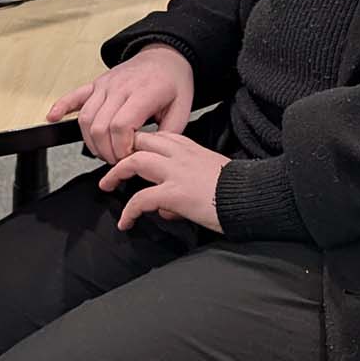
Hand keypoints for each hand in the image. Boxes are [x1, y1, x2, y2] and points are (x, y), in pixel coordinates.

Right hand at [46, 44, 193, 162]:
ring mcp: (105, 84)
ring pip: (85, 118)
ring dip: (90, 141)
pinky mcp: (96, 84)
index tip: (129, 156)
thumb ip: (167, 134)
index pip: (121, 125)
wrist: (165, 56)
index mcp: (143, 92)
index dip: (121, 147)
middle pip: (100, 125)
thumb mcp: (182, 109)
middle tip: (118, 160)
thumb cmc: (173, 83)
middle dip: (106, 150)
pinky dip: (61, 107)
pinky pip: (74, 96)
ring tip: (103, 151)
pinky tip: (52, 118)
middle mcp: (120, 86)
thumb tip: (149, 154)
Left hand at [98, 131, 229, 232]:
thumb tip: (164, 209)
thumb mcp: (210, 178)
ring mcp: (176, 172)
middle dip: (121, 151)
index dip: (139, 145)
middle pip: (141, 142)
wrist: (252, 197)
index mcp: (191, 148)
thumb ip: (184, 186)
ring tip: (107, 186)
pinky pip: (141, 199)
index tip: (129, 155)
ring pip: (135, 161)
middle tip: (111, 166)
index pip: (157, 137)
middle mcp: (181, 155)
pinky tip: (126, 222)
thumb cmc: (236, 190)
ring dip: (116, 173)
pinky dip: (129, 211)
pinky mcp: (175, 193)